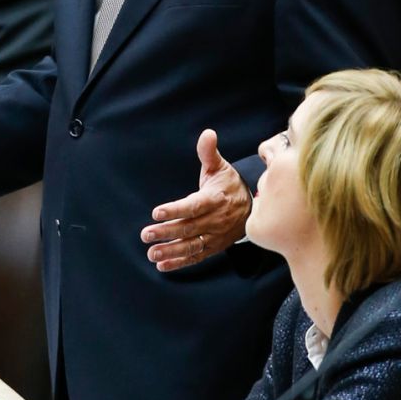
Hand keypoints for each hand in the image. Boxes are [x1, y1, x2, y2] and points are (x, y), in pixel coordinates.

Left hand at [141, 128, 251, 270]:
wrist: (255, 207)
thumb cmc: (230, 185)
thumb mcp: (221, 167)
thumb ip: (209, 153)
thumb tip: (207, 134)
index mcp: (216, 199)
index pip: (194, 206)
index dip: (175, 209)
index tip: (156, 212)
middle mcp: (216, 220)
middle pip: (189, 228)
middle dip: (167, 232)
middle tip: (145, 234)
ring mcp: (216, 236)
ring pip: (192, 245)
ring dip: (171, 251)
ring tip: (152, 253)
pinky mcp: (214, 247)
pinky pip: (196, 257)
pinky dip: (180, 263)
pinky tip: (162, 265)